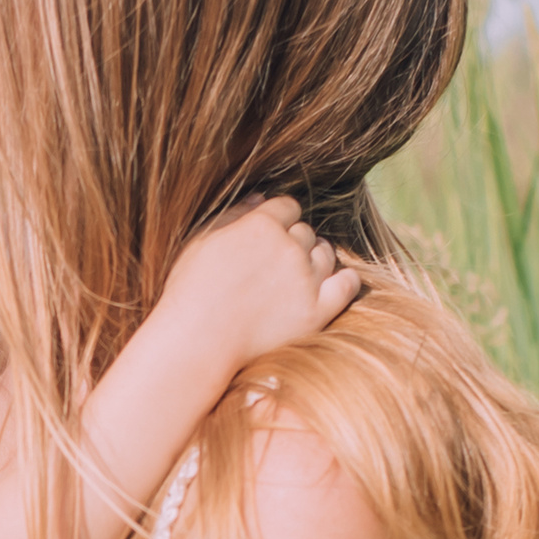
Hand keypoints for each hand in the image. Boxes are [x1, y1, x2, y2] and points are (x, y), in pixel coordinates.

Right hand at [158, 195, 360, 390]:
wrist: (197, 341)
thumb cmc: (190, 290)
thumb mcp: (201, 241)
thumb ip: (233, 214)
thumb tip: (260, 197)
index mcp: (262, 224)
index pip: (288, 207)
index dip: (279, 220)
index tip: (268, 237)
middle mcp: (290, 247)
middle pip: (305, 232)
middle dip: (293, 243)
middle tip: (274, 265)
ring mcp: (306, 279)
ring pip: (326, 255)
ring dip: (315, 260)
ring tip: (296, 277)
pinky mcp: (317, 311)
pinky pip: (348, 285)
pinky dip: (346, 280)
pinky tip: (337, 283)